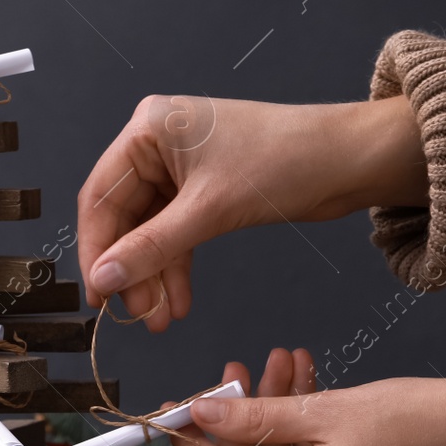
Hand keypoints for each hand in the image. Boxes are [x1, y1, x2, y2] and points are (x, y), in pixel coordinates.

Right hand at [76, 95, 425, 330]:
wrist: (349, 159)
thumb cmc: (288, 160)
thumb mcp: (210, 209)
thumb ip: (151, 247)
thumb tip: (103, 279)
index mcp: (150, 128)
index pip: (101, 196)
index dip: (96, 250)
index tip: (97, 294)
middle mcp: (159, 143)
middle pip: (123, 217)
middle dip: (131, 269)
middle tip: (135, 313)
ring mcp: (181, 167)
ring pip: (150, 231)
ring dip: (154, 275)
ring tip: (160, 317)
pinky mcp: (204, 189)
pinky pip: (176, 233)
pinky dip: (176, 266)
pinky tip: (178, 300)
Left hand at [171, 366, 445, 445]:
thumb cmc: (413, 423)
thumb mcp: (322, 412)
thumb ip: (255, 416)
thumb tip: (200, 414)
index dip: (190, 441)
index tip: (171, 408)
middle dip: (242, 413)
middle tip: (234, 367)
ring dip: (278, 408)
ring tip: (282, 356)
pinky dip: (306, 423)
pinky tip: (307, 374)